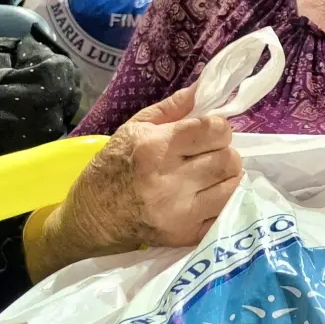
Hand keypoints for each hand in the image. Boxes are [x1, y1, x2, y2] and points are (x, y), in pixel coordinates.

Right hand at [59, 86, 241, 252]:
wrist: (90, 220)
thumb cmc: (111, 168)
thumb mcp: (133, 129)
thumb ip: (173, 108)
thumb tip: (205, 87)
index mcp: (155, 148)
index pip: (215, 131)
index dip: (218, 129)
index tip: (208, 134)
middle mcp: (170, 181)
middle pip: (229, 159)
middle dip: (223, 153)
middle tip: (208, 156)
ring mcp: (180, 212)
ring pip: (234, 186)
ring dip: (227, 178)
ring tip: (209, 177)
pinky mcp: (187, 235)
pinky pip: (226, 212)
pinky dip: (222, 202)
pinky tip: (206, 197)